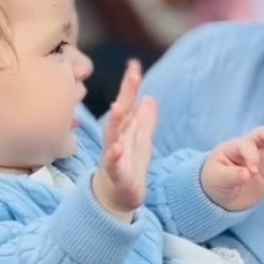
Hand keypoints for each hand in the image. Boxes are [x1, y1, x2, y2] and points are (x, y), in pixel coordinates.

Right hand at [92, 61, 157, 217]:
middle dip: (126, 94)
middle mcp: (116, 139)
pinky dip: (114, 156)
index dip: (131, 85)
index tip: (134, 64)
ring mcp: (114, 157)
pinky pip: (113, 165)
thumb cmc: (128, 167)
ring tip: (120, 107)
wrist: (118, 198)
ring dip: (116, 121)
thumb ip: (145, 121)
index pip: (128, 103)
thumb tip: (150, 98)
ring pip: (113, 136)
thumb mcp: (141, 142)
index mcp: (124, 131)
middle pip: (121, 113)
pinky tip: (116, 148)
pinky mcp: (116, 175)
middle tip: (132, 74)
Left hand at [201, 127, 263, 211]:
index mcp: (235, 147)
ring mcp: (263, 158)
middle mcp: (252, 148)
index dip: (252, 156)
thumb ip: (232, 175)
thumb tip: (248, 174)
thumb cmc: (214, 181)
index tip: (251, 172)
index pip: (247, 144)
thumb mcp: (218, 179)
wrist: (220, 197)